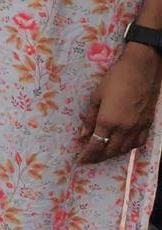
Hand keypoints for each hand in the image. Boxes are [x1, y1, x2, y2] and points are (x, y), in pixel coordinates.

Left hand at [78, 44, 159, 163]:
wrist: (142, 69)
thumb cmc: (115, 79)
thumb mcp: (97, 96)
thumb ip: (90, 117)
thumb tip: (83, 134)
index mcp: (108, 121)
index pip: (96, 145)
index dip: (88, 155)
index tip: (80, 160)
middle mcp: (124, 128)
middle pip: (110, 150)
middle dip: (98, 157)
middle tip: (90, 159)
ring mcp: (138, 127)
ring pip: (125, 149)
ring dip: (113, 153)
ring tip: (103, 153)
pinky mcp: (148, 123)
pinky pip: (138, 142)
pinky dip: (128, 147)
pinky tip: (122, 145)